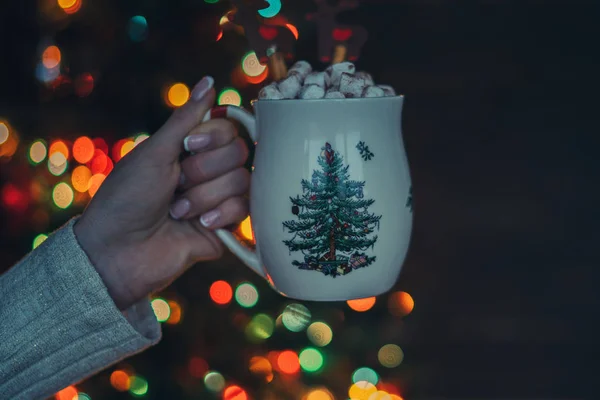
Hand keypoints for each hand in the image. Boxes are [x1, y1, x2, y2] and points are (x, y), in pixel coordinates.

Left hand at [74, 76, 249, 309]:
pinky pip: (244, 209)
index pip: (228, 128)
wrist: (118, 251)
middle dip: (204, 170)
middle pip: (239, 152)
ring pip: (242, 181)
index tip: (189, 146)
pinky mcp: (226, 227)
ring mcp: (219, 199)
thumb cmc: (127, 198)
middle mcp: (208, 172)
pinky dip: (219, 215)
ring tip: (177, 211)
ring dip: (205, 196)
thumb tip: (208, 80)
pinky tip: (199, 225)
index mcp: (190, 150)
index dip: (214, 136)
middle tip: (176, 185)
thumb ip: (186, 118)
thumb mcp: (154, 152)